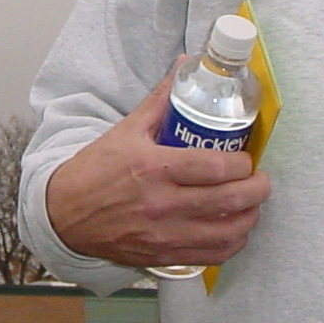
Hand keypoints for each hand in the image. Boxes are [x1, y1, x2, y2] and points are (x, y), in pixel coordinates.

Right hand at [44, 67, 269, 269]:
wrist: (63, 214)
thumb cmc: (94, 170)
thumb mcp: (126, 130)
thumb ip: (161, 100)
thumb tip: (184, 66)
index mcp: (154, 167)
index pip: (216, 167)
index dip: (242, 163)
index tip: (245, 159)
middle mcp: (162, 204)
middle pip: (230, 200)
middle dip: (257, 189)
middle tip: (260, 180)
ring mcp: (164, 234)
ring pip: (228, 232)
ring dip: (250, 218)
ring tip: (251, 204)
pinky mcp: (163, 256)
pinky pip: (212, 256)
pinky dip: (232, 244)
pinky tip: (234, 230)